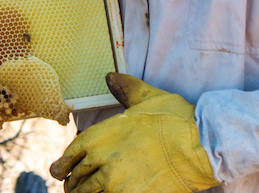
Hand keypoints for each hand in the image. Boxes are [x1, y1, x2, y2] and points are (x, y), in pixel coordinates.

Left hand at [50, 73, 220, 192]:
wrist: (198, 145)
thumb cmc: (174, 119)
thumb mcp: (146, 96)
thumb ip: (124, 88)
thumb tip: (111, 77)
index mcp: (98, 136)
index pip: (68, 157)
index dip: (62, 167)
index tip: (61, 171)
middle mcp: (100, 160)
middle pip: (76, 180)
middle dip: (74, 184)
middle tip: (74, 187)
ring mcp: (113, 183)